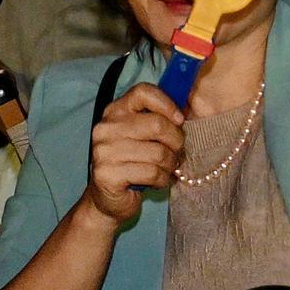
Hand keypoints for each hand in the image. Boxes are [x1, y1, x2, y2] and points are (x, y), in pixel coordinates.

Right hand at [83, 83, 183, 223]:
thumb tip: (186, 109)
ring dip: (171, 163)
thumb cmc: (133, 160)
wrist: (108, 197)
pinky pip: (152, 173)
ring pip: (158, 152)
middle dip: (176, 141)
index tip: (179, 120)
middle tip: (178, 151)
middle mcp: (105, 128)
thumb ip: (158, 117)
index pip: (142, 92)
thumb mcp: (143, 134)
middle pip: (157, 124)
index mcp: (115, 111)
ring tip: (169, 167)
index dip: (167, 103)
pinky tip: (160, 180)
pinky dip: (163, 179)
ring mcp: (103, 152)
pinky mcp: (107, 175)